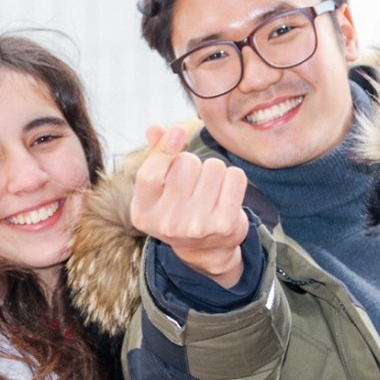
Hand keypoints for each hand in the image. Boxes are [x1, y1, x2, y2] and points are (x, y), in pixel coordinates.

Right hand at [130, 125, 249, 287]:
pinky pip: (235, 177)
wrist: (207, 250)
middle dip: (193, 164)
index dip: (165, 148)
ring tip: (209, 191)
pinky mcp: (224, 223)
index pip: (150, 174)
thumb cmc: (179, 210)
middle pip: (187, 164)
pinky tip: (225, 195)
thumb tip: (154, 128)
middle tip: (193, 185)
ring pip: (213, 167)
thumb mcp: (159, 190)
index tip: (178, 131)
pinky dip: (233, 180)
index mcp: (144, 213)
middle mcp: (168, 223)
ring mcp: (197, 226)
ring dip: (215, 172)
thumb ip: (156, 157)